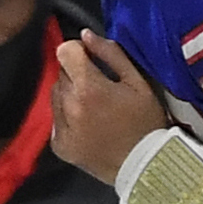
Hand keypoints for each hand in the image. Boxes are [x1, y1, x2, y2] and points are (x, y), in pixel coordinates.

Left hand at [49, 29, 169, 183]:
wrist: (145, 168)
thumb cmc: (146, 122)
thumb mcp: (138, 83)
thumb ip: (111, 54)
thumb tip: (86, 35)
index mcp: (88, 87)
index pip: (64, 51)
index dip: (78, 52)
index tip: (91, 61)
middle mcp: (69, 105)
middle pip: (61, 73)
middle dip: (77, 76)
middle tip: (100, 91)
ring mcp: (61, 127)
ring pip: (56, 96)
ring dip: (70, 96)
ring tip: (95, 110)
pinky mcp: (59, 146)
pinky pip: (56, 120)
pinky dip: (68, 119)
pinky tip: (89, 127)